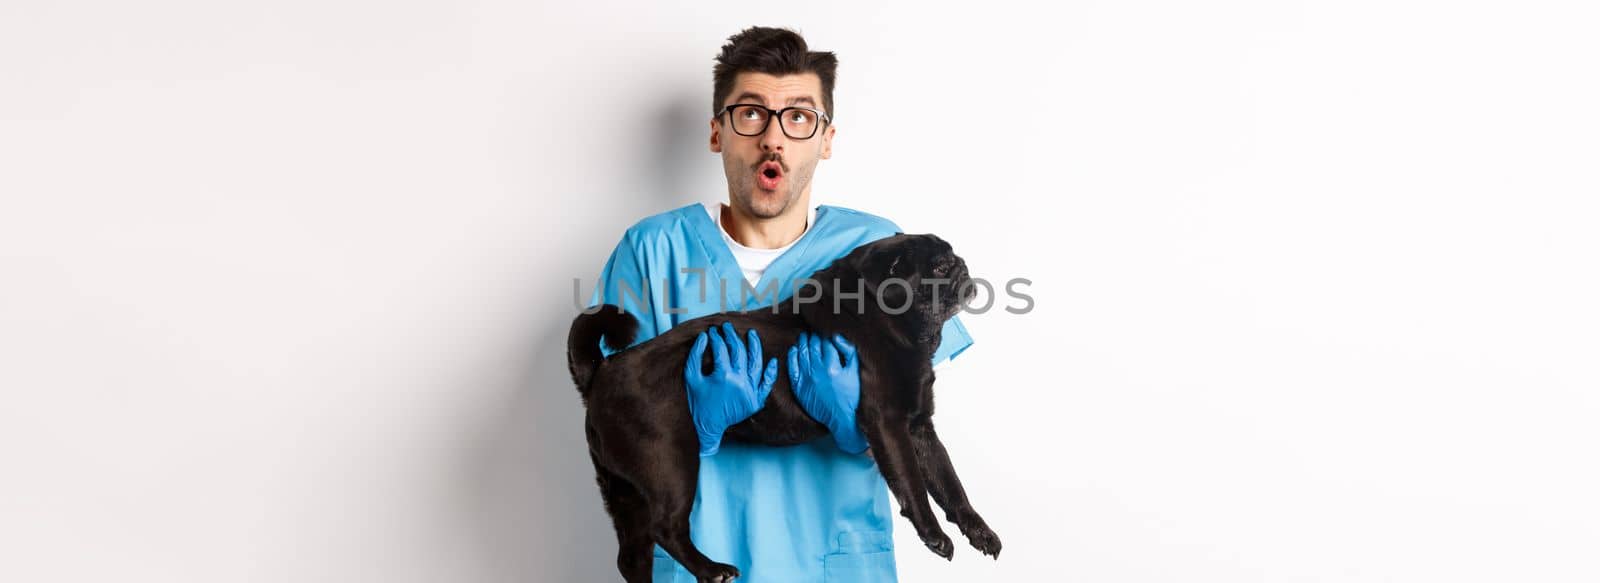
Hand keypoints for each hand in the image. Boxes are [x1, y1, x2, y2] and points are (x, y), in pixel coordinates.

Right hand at [684, 322, 778, 455]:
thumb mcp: (691, 377)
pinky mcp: (756, 400)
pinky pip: (766, 384)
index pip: (722, 349)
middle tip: (727, 327)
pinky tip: (772, 360)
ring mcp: (750, 391)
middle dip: (732, 336)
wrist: (706, 426)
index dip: (716, 337)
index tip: (712, 331)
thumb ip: (695, 355)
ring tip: (752, 333)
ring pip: (756, 363)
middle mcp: (740, 381)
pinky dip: (771, 373)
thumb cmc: (697, 402)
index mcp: (723, 375)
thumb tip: (703, 336)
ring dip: (755, 346)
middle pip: (739, 351)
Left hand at [787, 332, 868, 453]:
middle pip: (812, 347)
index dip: (826, 335)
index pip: (826, 344)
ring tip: (804, 336)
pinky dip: (792, 357)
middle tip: (814, 332)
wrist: (841, 418)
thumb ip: (849, 352)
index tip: (826, 331)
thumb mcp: (855, 372)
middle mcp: (817, 371)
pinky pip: (792, 368)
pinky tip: (793, 349)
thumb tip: (836, 337)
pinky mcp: (799, 387)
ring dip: (802, 343)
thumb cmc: (852, 395)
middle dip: (814, 337)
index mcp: (832, 366)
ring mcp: (806, 379)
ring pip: (801, 354)